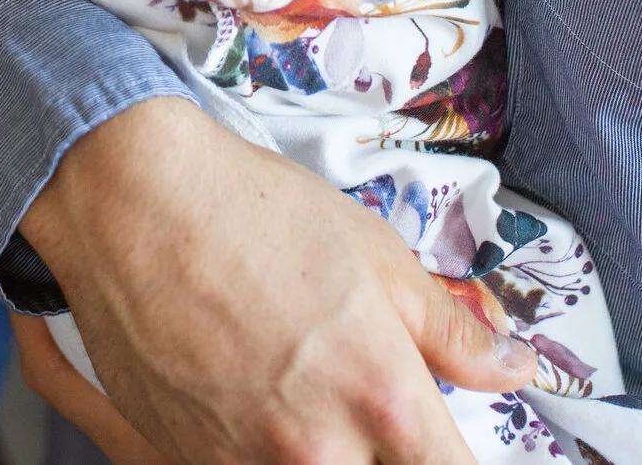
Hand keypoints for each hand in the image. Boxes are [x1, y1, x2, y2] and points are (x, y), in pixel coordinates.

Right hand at [21, 98, 536, 464]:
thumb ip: (452, 329)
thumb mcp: (377, 256)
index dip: (455, 458)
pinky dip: (264, 452)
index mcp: (383, 398)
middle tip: (371, 408)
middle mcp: (317, 453)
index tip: (445, 443)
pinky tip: (256, 400)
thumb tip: (512, 368)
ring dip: (324, 451)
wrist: (129, 202)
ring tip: (305, 393)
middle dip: (388, 451)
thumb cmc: (248, 212)